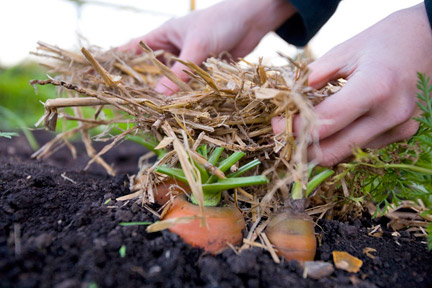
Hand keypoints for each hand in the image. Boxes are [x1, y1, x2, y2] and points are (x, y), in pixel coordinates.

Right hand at [121, 0, 295, 93]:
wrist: (253, 20)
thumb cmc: (220, 22)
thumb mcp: (196, 46)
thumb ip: (179, 73)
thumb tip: (160, 99)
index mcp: (163, 36)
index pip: (133, 50)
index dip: (118, 64)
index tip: (104, 80)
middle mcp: (173, 49)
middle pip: (151, 71)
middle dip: (143, 87)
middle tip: (132, 107)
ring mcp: (189, 61)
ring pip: (172, 81)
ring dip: (167, 95)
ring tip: (155, 114)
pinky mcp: (205, 71)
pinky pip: (192, 86)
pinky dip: (187, 96)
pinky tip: (182, 110)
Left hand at [272, 3, 431, 165]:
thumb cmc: (385, 40)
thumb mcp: (345, 50)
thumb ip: (313, 78)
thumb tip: (287, 102)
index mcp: (375, 89)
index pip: (323, 125)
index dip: (293, 129)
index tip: (276, 125)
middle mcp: (390, 116)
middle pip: (332, 152)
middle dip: (301, 148)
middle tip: (284, 135)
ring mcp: (400, 129)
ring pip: (346, 154)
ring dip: (320, 146)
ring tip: (306, 128)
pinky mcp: (402, 134)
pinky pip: (361, 148)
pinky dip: (342, 141)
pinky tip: (334, 126)